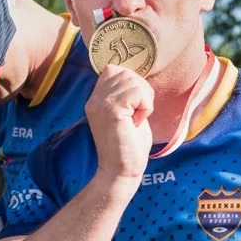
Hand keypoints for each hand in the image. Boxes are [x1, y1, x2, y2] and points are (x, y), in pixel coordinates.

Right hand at [85, 64, 153, 186]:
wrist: (122, 171)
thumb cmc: (129, 145)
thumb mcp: (125, 113)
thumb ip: (126, 95)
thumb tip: (137, 77)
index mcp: (95, 99)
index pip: (113, 69)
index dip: (131, 83)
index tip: (133, 106)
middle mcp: (94, 99)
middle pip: (126, 73)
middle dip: (140, 91)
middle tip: (137, 114)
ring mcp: (101, 104)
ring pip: (133, 81)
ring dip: (144, 100)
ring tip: (136, 119)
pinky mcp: (112, 110)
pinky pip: (138, 93)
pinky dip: (145, 106)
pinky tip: (137, 122)